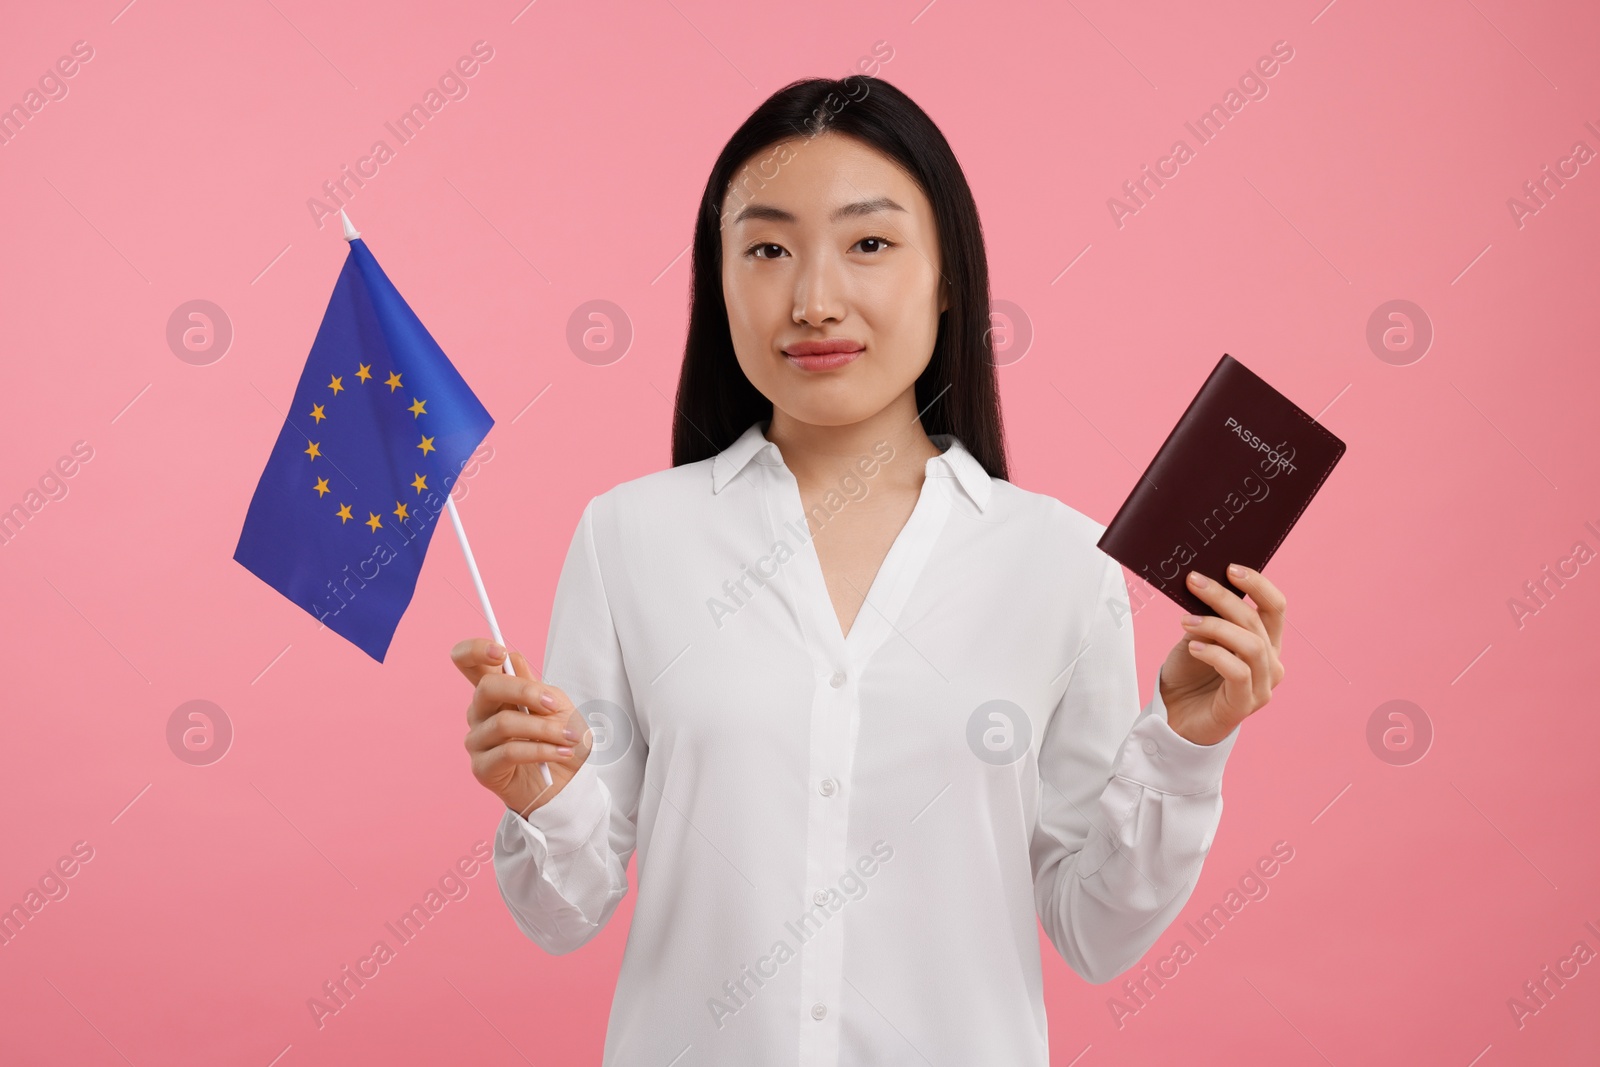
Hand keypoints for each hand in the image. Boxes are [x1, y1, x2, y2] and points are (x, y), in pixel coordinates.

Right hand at [452, 638, 593, 817]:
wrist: (569, 782)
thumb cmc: (560, 738)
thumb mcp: (557, 706)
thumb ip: (534, 685)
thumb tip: (511, 660)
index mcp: (495, 691)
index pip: (467, 661)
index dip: (475, 650)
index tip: (499, 652)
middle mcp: (479, 712)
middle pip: (487, 687)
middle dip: (525, 691)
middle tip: (555, 704)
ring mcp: (477, 741)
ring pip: (504, 723)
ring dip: (544, 728)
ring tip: (569, 737)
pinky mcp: (483, 768)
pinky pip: (510, 752)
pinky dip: (541, 750)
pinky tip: (562, 753)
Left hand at [1156, 564, 1286, 746]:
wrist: (1174, 717)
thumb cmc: (1188, 674)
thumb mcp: (1198, 637)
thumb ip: (1209, 617)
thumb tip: (1203, 582)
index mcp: (1265, 642)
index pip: (1275, 608)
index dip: (1258, 585)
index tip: (1230, 567)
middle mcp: (1271, 663)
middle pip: (1257, 621)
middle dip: (1224, 597)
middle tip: (1194, 582)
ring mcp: (1262, 686)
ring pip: (1250, 645)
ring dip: (1216, 626)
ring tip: (1186, 621)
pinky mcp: (1245, 704)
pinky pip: (1239, 672)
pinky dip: (1215, 654)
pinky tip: (1194, 648)